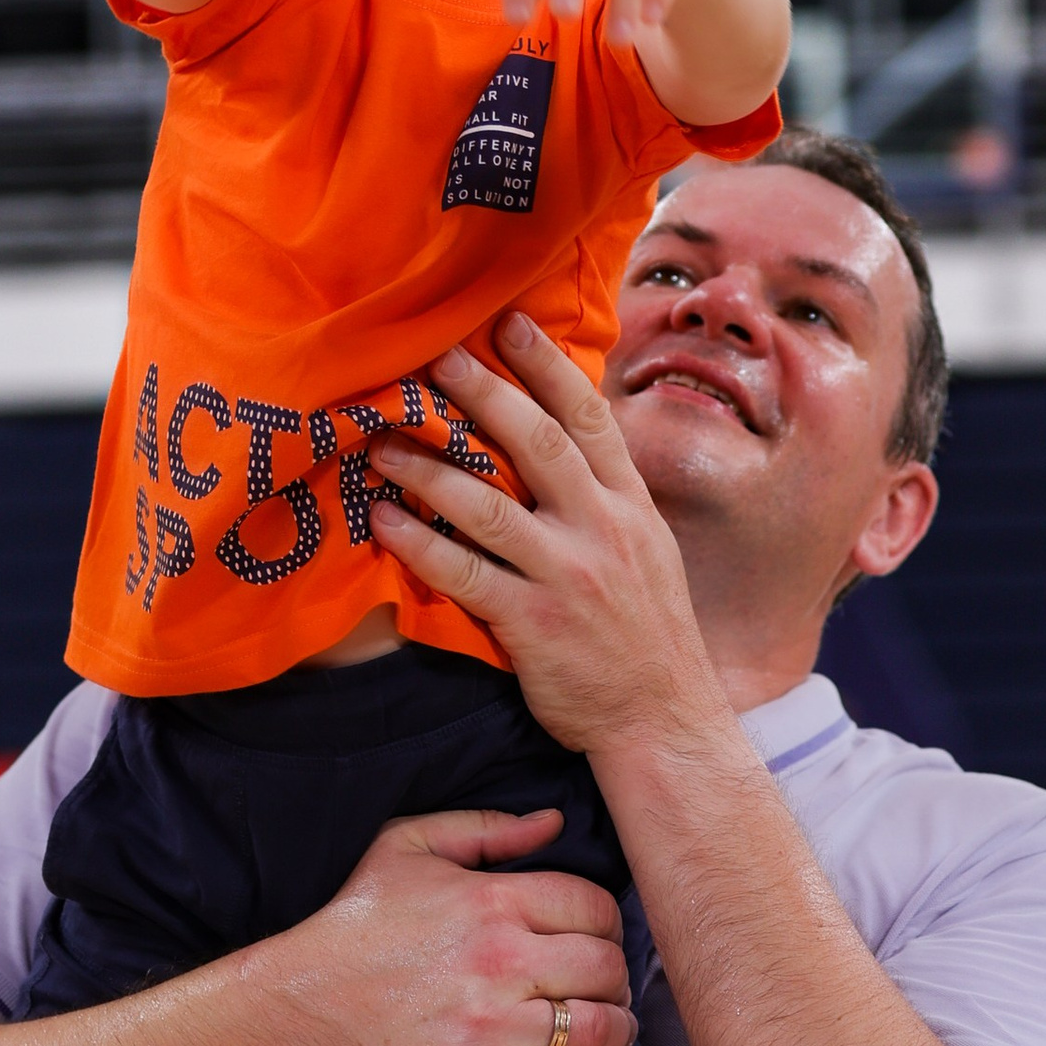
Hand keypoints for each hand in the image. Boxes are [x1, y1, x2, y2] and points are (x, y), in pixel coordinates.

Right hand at [286, 804, 633, 1045]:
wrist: (302, 1008)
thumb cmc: (354, 925)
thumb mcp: (406, 847)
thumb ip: (484, 829)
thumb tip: (552, 822)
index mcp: (491, 899)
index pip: (593, 907)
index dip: (608, 924)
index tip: (600, 938)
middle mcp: (500, 959)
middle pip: (605, 967)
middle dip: (617, 978)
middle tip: (608, 987)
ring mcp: (490, 1024)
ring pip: (595, 1027)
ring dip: (618, 1030)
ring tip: (611, 1030)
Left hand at [368, 314, 722, 771]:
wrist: (664, 721)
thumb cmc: (647, 634)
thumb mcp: (647, 550)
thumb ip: (605, 496)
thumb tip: (561, 438)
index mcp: (631, 505)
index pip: (589, 419)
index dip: (547, 367)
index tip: (509, 324)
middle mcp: (603, 529)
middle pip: (536, 442)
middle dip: (481, 394)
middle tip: (432, 359)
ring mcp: (567, 575)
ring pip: (488, 504)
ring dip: (429, 467)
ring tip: (381, 441)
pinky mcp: (532, 624)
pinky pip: (464, 572)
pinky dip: (420, 544)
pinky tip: (384, 522)